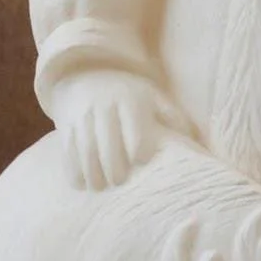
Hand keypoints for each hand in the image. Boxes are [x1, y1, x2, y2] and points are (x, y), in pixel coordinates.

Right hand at [52, 72, 186, 190]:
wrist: (88, 74)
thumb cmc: (130, 93)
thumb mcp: (153, 96)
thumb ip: (173, 116)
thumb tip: (194, 140)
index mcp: (129, 102)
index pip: (134, 127)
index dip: (138, 146)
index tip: (141, 161)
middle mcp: (104, 108)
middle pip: (106, 141)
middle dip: (112, 164)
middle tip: (119, 182)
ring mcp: (83, 117)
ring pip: (84, 147)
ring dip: (91, 171)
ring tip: (100, 187)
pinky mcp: (67, 126)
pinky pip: (68, 150)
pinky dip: (73, 169)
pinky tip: (82, 184)